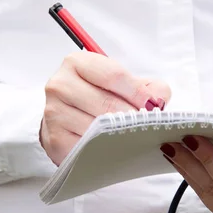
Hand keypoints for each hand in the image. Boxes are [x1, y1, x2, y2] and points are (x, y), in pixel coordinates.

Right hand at [42, 51, 170, 164]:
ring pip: (97, 127)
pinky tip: (114, 147)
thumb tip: (158, 100)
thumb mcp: (122, 83)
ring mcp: (54, 112)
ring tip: (133, 136)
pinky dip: (104, 149)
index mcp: (77, 63)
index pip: (113, 76)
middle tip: (148, 126)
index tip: (154, 106)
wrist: (68, 117)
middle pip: (107, 103)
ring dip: (120, 134)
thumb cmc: (98, 96)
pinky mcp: (55, 138)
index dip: (138, 92)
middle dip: (132, 116)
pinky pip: (86, 147)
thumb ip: (146, 87)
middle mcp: (61, 84)